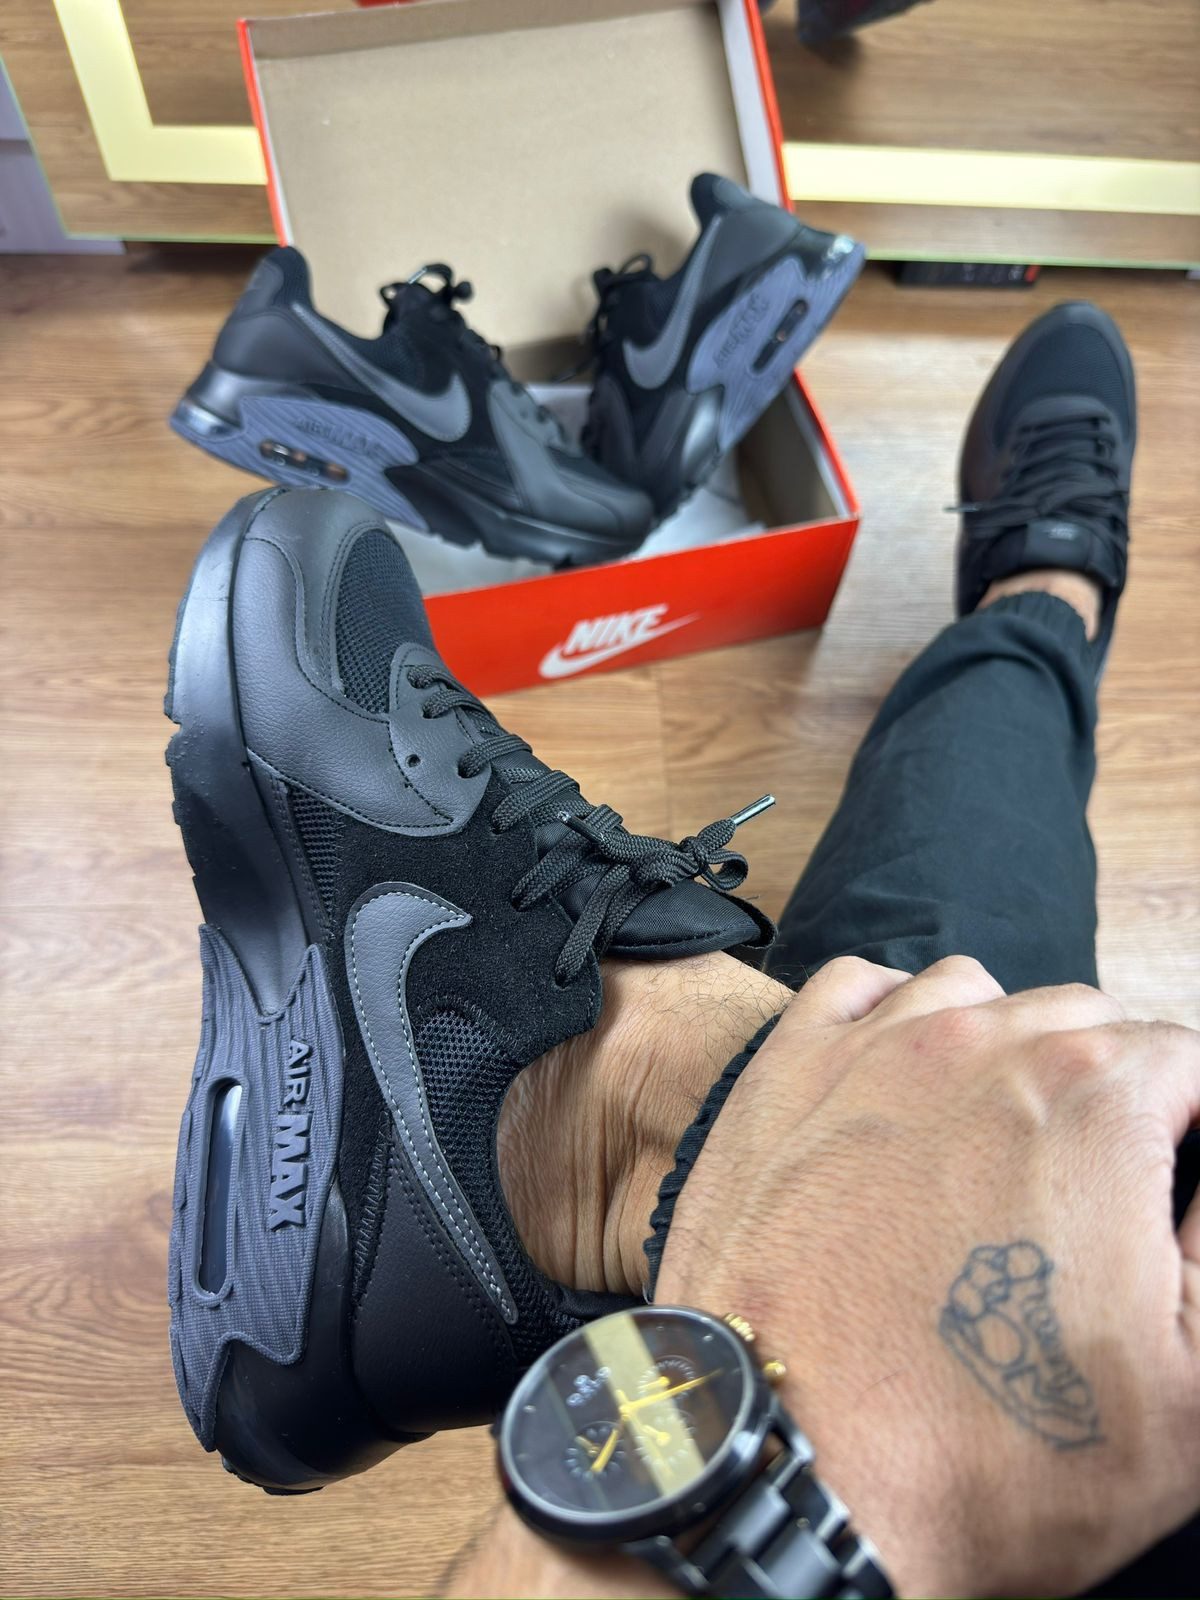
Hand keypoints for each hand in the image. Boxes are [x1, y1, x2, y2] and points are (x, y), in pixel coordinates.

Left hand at [656, 956, 1199, 1596]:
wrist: (799, 1470)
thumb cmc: (992, 1451)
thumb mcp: (1193, 1385)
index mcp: (1097, 1102)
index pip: (1183, 1056)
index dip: (1190, 1118)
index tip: (1172, 1172)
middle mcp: (984, 1045)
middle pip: (1083, 1019)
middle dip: (1107, 1083)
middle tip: (1088, 1178)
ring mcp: (874, 1047)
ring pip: (978, 994)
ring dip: (1004, 1045)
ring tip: (997, 1134)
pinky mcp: (787, 1069)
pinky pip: (861, 987)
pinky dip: (895, 1016)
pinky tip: (903, 1081)